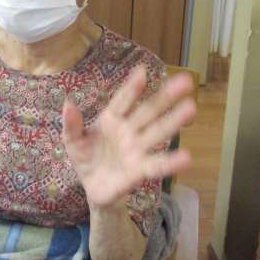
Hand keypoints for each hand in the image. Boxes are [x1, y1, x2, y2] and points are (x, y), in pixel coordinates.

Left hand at [61, 66, 194, 207]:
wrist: (93, 189)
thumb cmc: (86, 159)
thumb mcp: (72, 141)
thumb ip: (71, 124)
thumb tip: (68, 104)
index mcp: (112, 119)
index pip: (123, 100)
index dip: (132, 87)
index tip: (142, 71)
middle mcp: (129, 130)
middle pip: (149, 111)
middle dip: (166, 96)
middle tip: (186, 81)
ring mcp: (137, 149)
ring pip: (157, 132)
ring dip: (174, 121)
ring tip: (191, 108)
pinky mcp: (140, 171)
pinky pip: (156, 165)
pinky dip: (170, 162)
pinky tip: (187, 158)